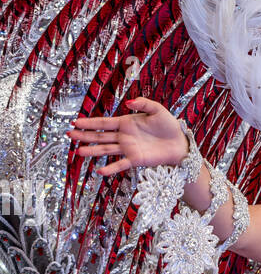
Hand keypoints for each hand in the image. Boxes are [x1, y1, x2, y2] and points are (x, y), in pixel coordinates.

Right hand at [66, 97, 188, 175]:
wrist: (178, 143)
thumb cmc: (168, 125)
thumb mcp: (157, 110)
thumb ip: (143, 104)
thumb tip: (129, 102)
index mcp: (126, 123)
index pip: (103, 123)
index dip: (89, 123)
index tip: (74, 122)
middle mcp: (123, 136)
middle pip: (100, 136)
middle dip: (84, 135)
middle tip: (69, 135)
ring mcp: (128, 148)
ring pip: (106, 150)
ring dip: (93, 151)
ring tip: (78, 152)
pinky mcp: (135, 160)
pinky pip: (121, 164)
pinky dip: (110, 168)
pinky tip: (99, 171)